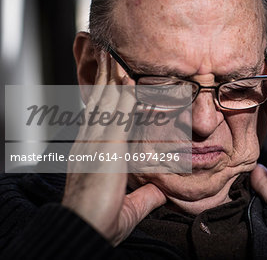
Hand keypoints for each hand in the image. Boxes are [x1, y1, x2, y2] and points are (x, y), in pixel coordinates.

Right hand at [62, 51, 165, 245]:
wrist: (84, 230)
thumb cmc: (101, 221)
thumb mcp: (129, 204)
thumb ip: (145, 194)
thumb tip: (163, 191)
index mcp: (91, 152)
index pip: (98, 117)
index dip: (103, 96)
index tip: (110, 81)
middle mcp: (90, 141)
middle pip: (98, 101)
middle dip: (104, 78)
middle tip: (109, 55)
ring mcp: (96, 141)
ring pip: (105, 100)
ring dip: (111, 76)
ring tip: (115, 54)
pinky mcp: (107, 144)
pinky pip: (116, 109)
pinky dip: (120, 90)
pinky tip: (125, 72)